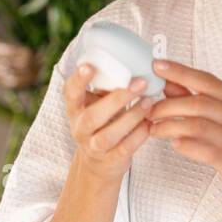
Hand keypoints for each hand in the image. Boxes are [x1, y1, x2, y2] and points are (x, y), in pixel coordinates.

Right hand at [64, 64, 156, 181]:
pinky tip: (150, 122)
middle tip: (139, 83)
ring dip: (131, 116)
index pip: (70, 93)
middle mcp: (80, 128)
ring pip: (109, 134)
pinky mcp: (111, 160)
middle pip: (92, 116)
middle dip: (117, 99)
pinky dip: (139, 135)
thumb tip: (132, 59)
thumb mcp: (99, 103)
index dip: (78, 80)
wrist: (99, 162)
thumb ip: (108, 86)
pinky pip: (125, 148)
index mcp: (75, 108)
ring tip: (149, 101)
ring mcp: (94, 146)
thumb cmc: (103, 122)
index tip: (89, 66)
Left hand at [146, 60, 221, 217]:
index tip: (158, 65)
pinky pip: (210, 152)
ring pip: (202, 125)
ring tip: (153, 129)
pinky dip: (188, 146)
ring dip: (171, 126)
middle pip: (203, 102)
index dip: (182, 72)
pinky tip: (174, 145)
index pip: (210, 82)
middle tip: (149, 110)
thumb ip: (200, 106)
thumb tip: (171, 84)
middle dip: (169, 104)